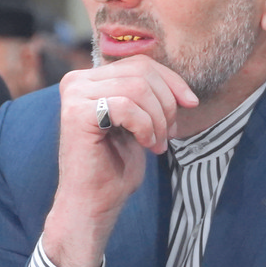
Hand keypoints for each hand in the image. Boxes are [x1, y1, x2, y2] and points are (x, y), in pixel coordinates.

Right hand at [41, 57, 197, 266]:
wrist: (94, 203)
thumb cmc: (115, 167)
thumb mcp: (140, 123)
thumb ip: (149, 97)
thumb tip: (182, 89)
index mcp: (90, 79)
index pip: (141, 63)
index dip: (172, 81)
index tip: (191, 104)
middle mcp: (77, 81)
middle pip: (142, 71)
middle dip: (166, 103)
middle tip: (169, 134)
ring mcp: (74, 95)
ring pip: (137, 88)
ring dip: (158, 119)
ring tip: (157, 143)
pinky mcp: (76, 113)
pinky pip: (127, 106)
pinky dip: (145, 127)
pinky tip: (145, 145)